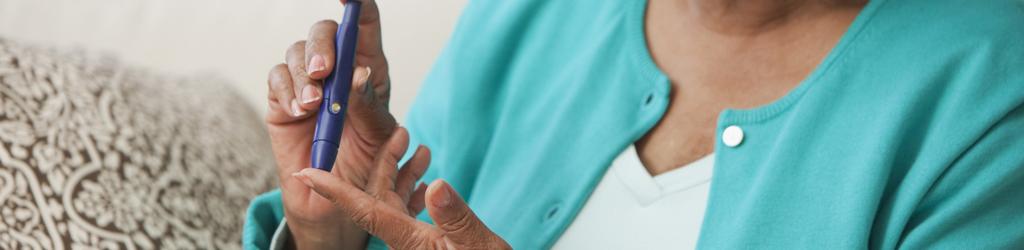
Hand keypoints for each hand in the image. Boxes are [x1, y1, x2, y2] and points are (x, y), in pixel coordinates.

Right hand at [264, 0, 393, 247]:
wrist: (336, 202)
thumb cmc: (365, 165)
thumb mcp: (378, 138)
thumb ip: (370, 107)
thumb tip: (358, 75)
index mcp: (368, 68)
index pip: (364, 24)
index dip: (358, 5)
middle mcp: (337, 69)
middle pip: (325, 32)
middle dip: (323, 45)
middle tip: (324, 72)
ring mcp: (307, 82)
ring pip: (296, 53)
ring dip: (303, 75)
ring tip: (313, 106)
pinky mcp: (282, 100)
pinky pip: (276, 79)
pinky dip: (286, 92)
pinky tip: (301, 112)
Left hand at [293, 128, 511, 249]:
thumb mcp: (479, 246)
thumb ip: (457, 218)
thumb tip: (434, 186)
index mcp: (410, 241)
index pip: (365, 210)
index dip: (334, 190)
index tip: (307, 172)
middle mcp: (406, 242)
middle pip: (379, 197)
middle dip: (383, 162)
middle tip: (396, 133)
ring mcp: (414, 243)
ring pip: (394, 202)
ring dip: (402, 172)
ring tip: (416, 146)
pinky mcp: (425, 244)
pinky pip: (409, 213)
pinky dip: (416, 190)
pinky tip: (428, 177)